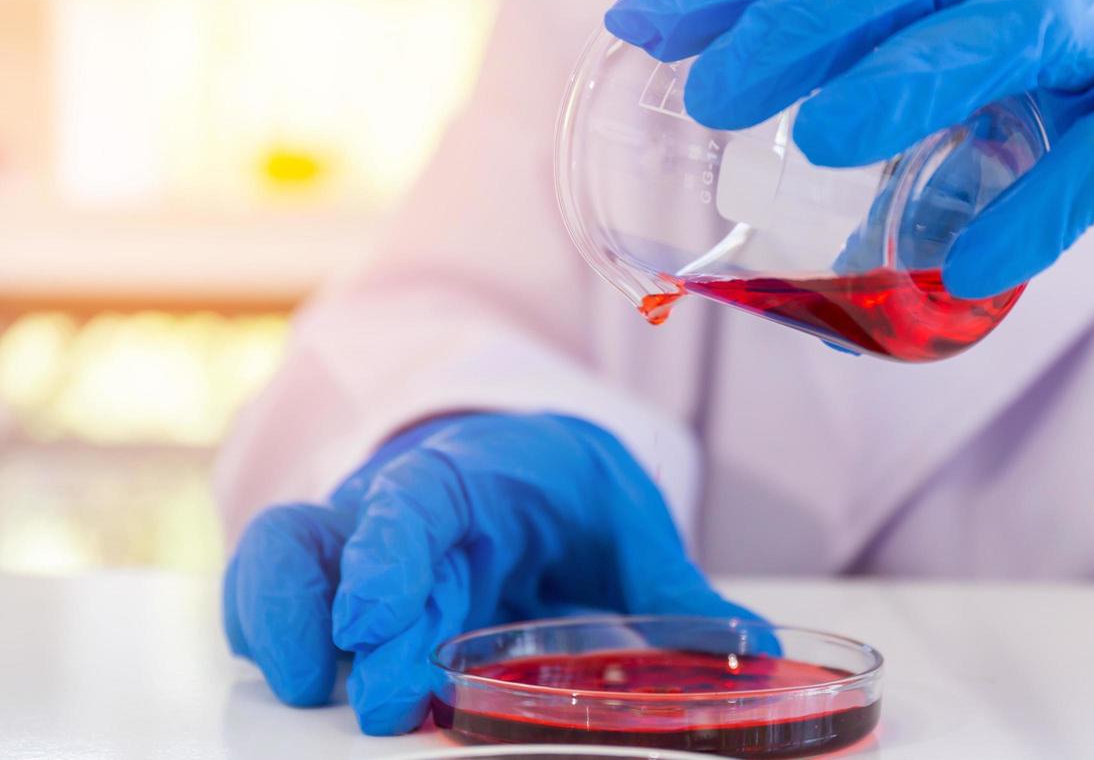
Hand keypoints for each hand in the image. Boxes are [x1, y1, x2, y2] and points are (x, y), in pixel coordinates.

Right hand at [223, 413, 754, 733]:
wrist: (513, 456)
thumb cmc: (562, 487)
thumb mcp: (627, 522)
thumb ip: (675, 590)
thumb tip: (753, 650)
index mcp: (477, 479)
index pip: (417, 502)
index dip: (389, 556)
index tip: (371, 618)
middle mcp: (400, 506)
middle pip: (354, 555)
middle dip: (370, 637)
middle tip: (393, 705)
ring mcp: (355, 543)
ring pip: (283, 561)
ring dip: (287, 627)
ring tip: (311, 693)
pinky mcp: (332, 581)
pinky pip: (273, 593)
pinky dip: (272, 632)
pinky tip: (300, 680)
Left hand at [605, 0, 1093, 358]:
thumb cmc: (1082, 95)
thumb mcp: (971, 76)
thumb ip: (884, 95)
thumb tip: (744, 161)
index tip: (643, 18)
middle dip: (803, 19)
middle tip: (714, 90)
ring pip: (1012, 29)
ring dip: (907, 80)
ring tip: (816, 145)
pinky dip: (1035, 212)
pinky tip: (967, 266)